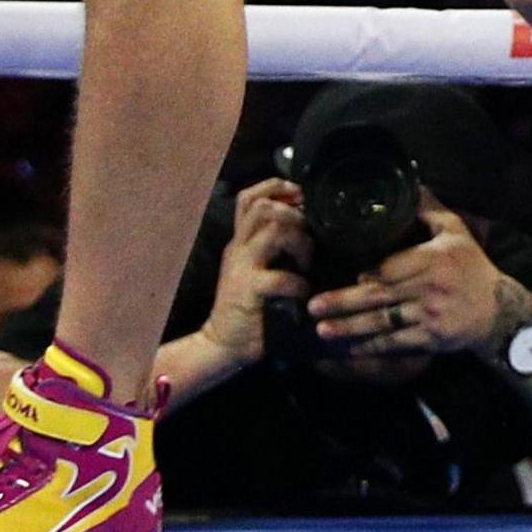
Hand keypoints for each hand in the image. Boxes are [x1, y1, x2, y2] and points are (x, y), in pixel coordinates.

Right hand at [192, 178, 310, 382]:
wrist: (223, 343)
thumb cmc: (249, 306)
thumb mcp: (257, 268)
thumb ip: (272, 246)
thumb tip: (309, 223)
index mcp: (240, 241)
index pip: (249, 198)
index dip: (276, 188)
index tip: (300, 196)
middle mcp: (237, 249)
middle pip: (263, 208)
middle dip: (294, 215)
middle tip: (307, 237)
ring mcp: (241, 269)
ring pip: (273, 231)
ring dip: (300, 242)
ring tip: (306, 262)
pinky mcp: (248, 292)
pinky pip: (280, 277)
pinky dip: (299, 283)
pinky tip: (302, 293)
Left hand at [307, 201, 502, 369]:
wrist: (497, 309)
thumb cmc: (472, 266)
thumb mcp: (457, 231)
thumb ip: (430, 209)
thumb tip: (408, 183)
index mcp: (435, 259)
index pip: (394, 267)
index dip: (370, 275)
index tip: (351, 277)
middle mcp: (430, 288)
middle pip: (380, 295)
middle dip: (344, 302)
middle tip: (313, 306)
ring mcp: (429, 315)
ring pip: (383, 322)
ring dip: (350, 327)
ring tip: (321, 330)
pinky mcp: (430, 338)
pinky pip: (395, 343)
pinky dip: (371, 347)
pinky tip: (349, 349)